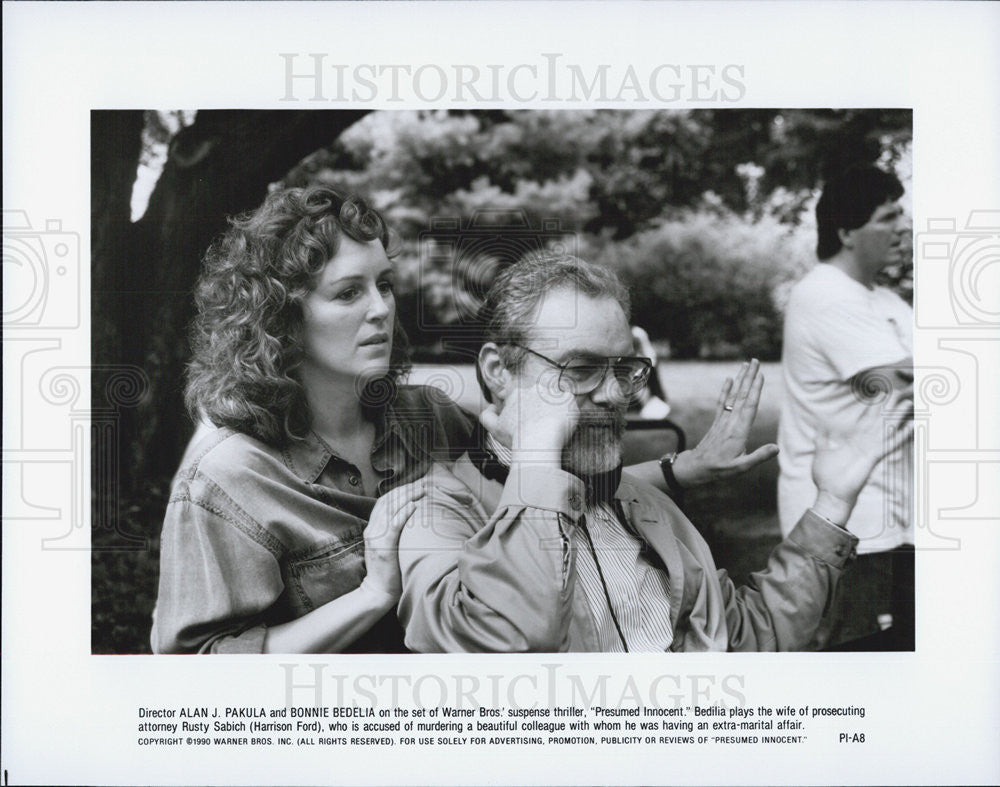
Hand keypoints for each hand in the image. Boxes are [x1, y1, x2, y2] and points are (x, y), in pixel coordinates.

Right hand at [360, 481, 424, 603]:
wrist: (378, 592)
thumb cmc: (389, 571)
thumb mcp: (390, 546)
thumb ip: (396, 532)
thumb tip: (414, 519)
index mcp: (373, 527)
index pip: (385, 501)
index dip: (401, 490)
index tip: (417, 484)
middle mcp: (372, 529)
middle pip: (388, 501)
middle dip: (406, 489)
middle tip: (424, 483)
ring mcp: (376, 537)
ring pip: (390, 509)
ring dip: (408, 496)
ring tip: (422, 490)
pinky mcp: (383, 547)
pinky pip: (393, 525)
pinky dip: (404, 513)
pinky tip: (414, 505)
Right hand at [480, 377, 579, 465]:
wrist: (537, 444)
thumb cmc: (515, 438)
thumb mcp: (494, 429)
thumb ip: (487, 415)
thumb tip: (492, 406)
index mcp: (517, 393)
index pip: (518, 390)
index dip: (521, 399)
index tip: (524, 408)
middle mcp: (534, 388)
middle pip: (538, 395)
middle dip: (539, 406)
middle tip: (540, 422)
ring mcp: (551, 392)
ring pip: (554, 398)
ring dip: (554, 407)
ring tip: (553, 423)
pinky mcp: (567, 399)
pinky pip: (569, 402)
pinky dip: (567, 411)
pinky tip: (562, 422)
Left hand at [671, 359, 778, 486]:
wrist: (696, 467)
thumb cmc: (719, 469)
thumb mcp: (741, 468)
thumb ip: (758, 457)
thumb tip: (776, 448)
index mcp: (739, 431)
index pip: (749, 406)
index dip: (755, 390)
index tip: (760, 375)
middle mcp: (731, 422)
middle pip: (742, 396)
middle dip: (749, 377)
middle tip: (755, 361)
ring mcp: (723, 420)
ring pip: (733, 396)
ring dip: (740, 379)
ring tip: (746, 364)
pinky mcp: (717, 422)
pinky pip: (722, 402)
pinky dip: (726, 390)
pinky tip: (729, 379)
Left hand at [811, 400, 912, 525]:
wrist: (830, 494)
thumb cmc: (827, 475)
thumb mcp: (821, 451)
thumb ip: (822, 438)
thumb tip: (819, 425)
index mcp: (854, 440)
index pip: (866, 419)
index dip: (874, 406)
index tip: (880, 391)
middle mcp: (866, 443)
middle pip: (880, 420)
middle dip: (889, 406)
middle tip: (900, 391)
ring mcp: (871, 449)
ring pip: (888, 429)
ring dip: (898, 416)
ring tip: (908, 403)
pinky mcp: (874, 457)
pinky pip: (890, 444)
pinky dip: (901, 436)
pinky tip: (911, 426)